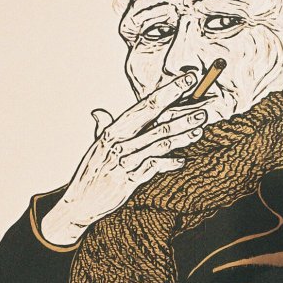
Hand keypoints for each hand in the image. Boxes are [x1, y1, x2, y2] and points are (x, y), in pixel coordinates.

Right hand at [41, 73, 206, 244]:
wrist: (79, 202)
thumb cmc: (91, 173)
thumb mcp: (95, 148)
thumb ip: (103, 129)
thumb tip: (99, 113)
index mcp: (113, 131)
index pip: (145, 106)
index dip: (168, 92)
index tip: (187, 81)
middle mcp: (119, 144)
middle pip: (156, 124)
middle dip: (181, 115)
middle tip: (203, 109)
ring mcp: (125, 162)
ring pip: (159, 145)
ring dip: (181, 137)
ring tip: (198, 129)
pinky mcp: (129, 181)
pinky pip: (153, 168)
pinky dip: (168, 164)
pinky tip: (181, 161)